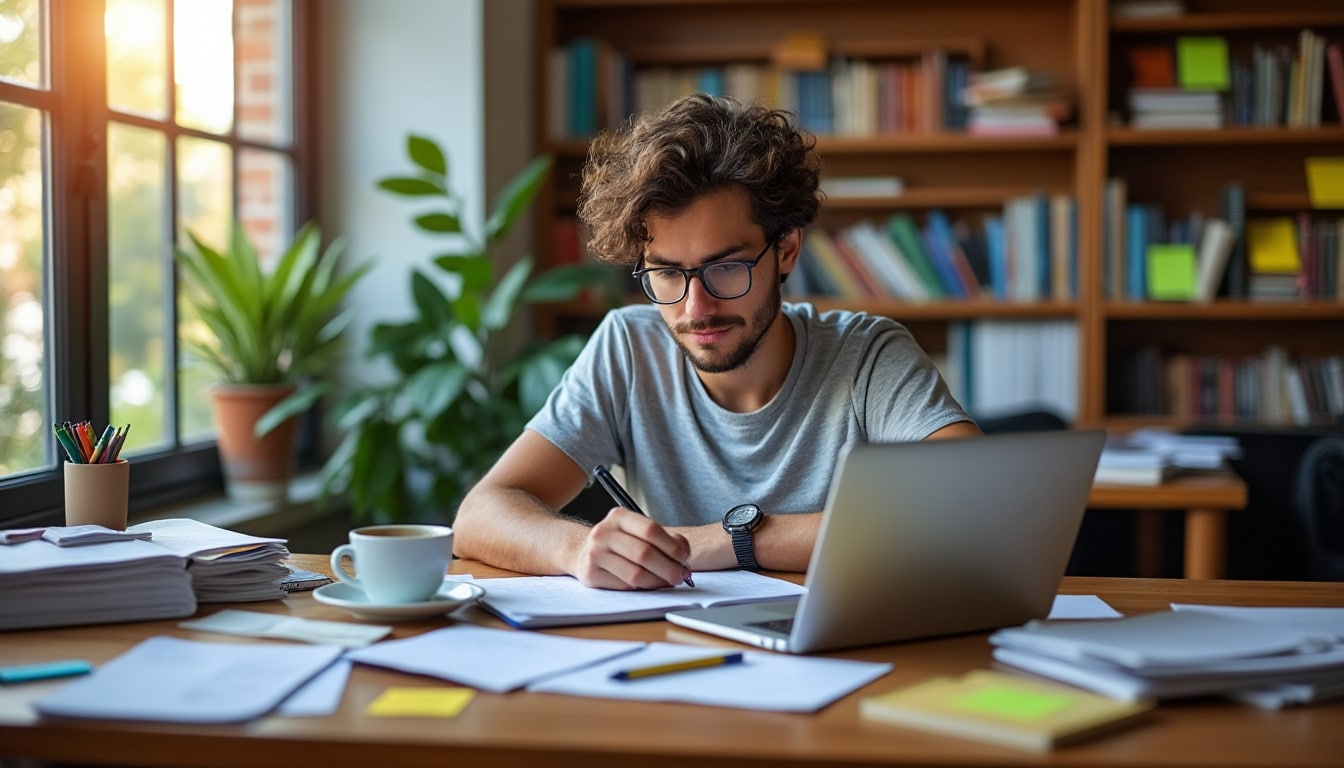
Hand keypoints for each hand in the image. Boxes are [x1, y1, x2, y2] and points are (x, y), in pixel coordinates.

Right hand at [569, 507, 692, 589]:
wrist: (581, 550)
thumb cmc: (618, 541)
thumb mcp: (636, 530)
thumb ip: (662, 537)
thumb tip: (683, 552)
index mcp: (619, 516)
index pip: (651, 530)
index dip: (672, 546)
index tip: (684, 557)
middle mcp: (604, 532)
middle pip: (644, 553)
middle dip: (668, 568)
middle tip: (680, 575)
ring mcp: (595, 554)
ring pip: (636, 574)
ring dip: (658, 581)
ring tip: (668, 582)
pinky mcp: (591, 574)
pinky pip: (625, 586)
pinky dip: (643, 588)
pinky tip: (650, 585)